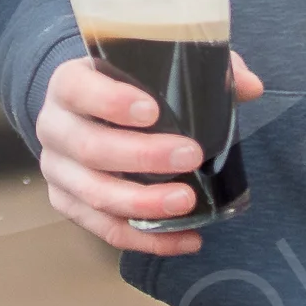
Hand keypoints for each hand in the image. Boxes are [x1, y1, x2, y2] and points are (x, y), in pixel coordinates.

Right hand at [34, 50, 264, 255]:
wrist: (83, 112)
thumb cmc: (125, 86)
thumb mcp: (150, 67)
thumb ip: (200, 67)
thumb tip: (252, 85)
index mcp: (68, 84)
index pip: (79, 90)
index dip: (110, 101)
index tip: (152, 110)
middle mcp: (53, 127)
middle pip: (90, 148)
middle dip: (142, 156)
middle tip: (190, 156)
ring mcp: (57, 170)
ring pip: (95, 194)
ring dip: (144, 203)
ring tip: (187, 203)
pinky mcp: (67, 203)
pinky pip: (104, 229)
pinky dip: (147, 238)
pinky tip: (186, 238)